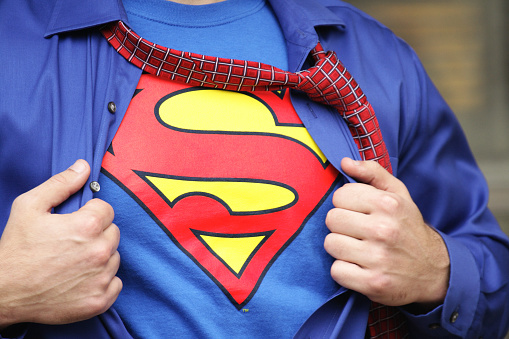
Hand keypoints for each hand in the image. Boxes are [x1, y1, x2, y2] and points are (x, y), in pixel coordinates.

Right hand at [0, 160, 121, 328]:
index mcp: (88, 225)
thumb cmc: (16, 249)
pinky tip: (81, 279)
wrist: (3, 292)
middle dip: (97, 234)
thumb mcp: (30, 206)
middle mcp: (100, 251)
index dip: (91, 213)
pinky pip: (116, 283)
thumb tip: (84, 166)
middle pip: (113, 232)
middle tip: (72, 242)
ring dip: (100, 257)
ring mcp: (102, 277)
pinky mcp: (100, 300)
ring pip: (115, 257)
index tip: (75, 222)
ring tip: (74, 261)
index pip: (107, 209)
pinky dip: (103, 281)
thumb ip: (61, 183)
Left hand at [324, 158, 448, 307]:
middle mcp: (384, 230)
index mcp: (388, 204)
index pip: (339, 196)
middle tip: (357, 232)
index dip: (346, 204)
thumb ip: (372, 173)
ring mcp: (378, 258)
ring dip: (340, 248)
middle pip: (332, 219)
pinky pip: (336, 271)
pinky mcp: (372, 283)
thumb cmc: (408, 228)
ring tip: (358, 249)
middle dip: (341, 225)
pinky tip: (359, 267)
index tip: (358, 212)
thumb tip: (344, 162)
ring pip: (330, 244)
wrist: (434, 271)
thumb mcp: (398, 194)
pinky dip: (344, 271)